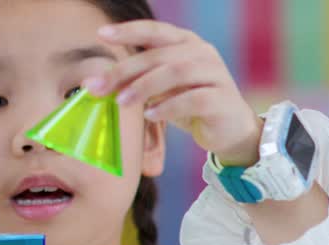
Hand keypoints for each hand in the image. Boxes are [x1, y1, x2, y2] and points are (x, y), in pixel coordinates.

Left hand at [88, 21, 262, 166]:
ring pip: (176, 72)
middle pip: (159, 55)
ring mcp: (215, 74)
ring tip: (122, 102)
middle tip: (100, 86)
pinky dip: (168, 106)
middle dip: (126, 70)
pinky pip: (193, 99)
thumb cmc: (192, 106)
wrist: (231, 130)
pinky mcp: (223, 99)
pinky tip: (151, 115)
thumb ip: (138, 81)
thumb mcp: (162, 90)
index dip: (128, 31)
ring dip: (144, 87)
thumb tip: (97, 83)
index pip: (154, 31)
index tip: (100, 35)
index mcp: (186, 43)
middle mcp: (202, 53)